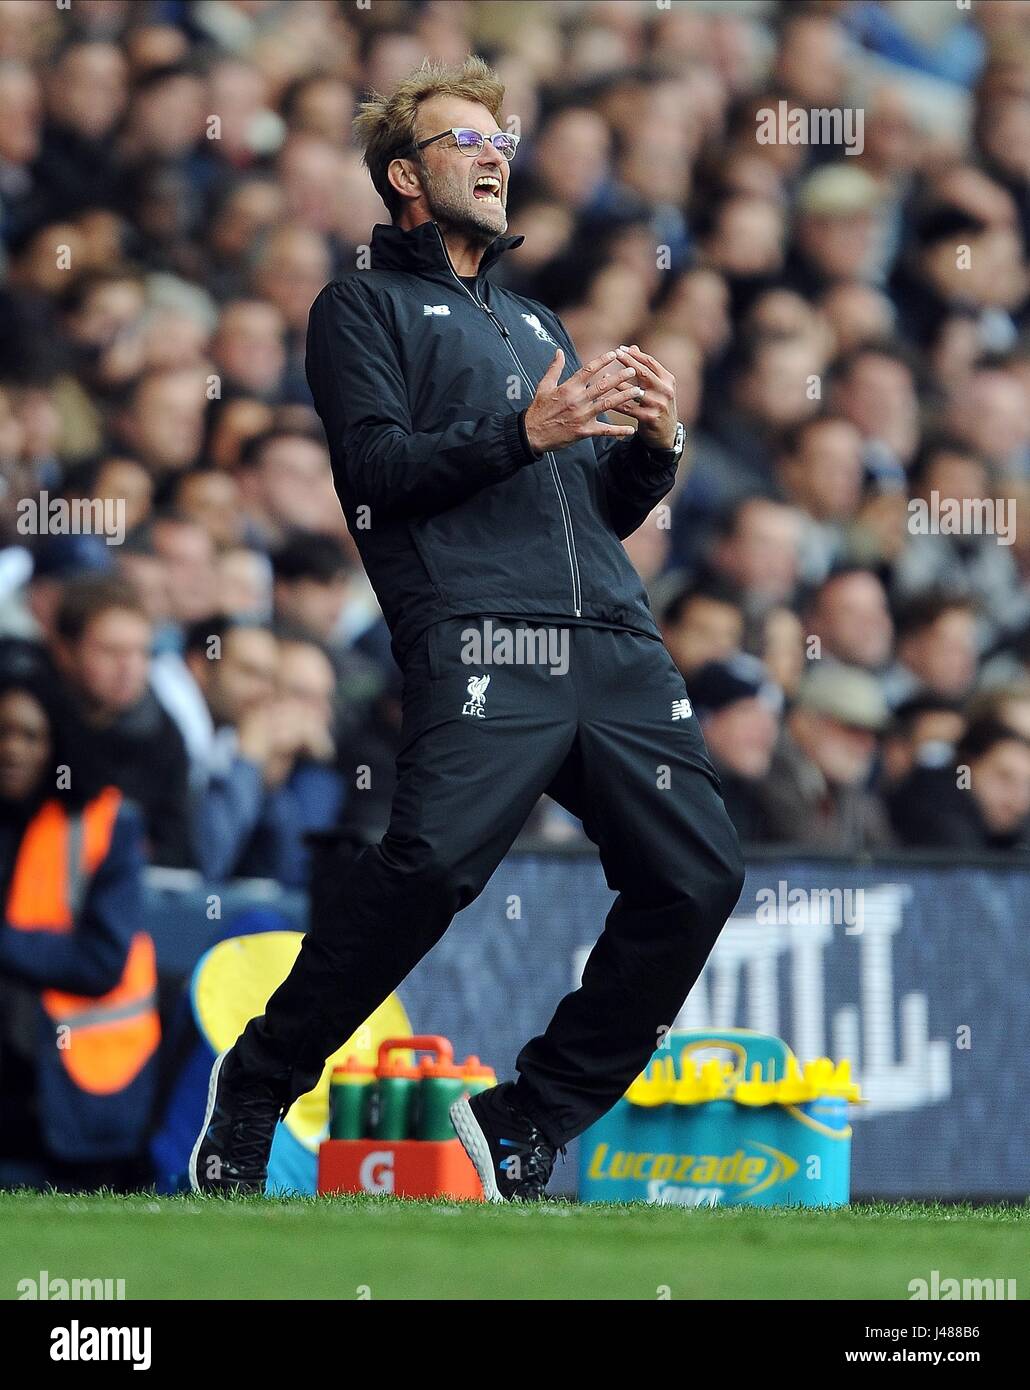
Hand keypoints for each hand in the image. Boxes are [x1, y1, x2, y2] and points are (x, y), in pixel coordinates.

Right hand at [523, 349, 641, 454]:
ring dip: (625, 397)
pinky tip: (631, 429)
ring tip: (638, 391)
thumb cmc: (538, 410)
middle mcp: (577, 400)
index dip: (603, 360)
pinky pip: (604, 431)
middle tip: (634, 370)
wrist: (531, 434)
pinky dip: (618, 430)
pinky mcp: (584, 431)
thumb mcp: (544, 386)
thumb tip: (558, 351)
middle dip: (620, 377)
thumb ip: (554, 368)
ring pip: (608, 404)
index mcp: (568, 387)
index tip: (614, 354)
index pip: (589, 369)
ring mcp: (582, 416)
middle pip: (603, 385)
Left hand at [611, 345, 677, 449]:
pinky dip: (616, 403)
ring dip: (618, 383)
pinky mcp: (650, 418)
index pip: (650, 362)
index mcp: (668, 380)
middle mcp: (666, 391)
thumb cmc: (658, 405)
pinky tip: (604, 399)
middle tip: (614, 354)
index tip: (620, 349)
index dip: (635, 354)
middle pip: (644, 373)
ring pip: (635, 391)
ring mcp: (659, 405)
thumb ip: (645, 368)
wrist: (666, 433)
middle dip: (628, 362)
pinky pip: (629, 409)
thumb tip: (632, 347)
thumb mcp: (656, 386)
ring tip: (603, 377)